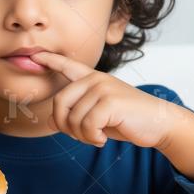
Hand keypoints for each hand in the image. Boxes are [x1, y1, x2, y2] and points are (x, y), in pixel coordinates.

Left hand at [30, 51, 178, 148]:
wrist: (159, 122)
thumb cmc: (128, 120)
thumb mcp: (99, 115)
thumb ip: (77, 114)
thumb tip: (51, 122)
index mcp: (93, 79)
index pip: (68, 66)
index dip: (50, 60)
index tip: (34, 55)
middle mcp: (95, 79)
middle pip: (60, 102)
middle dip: (65, 126)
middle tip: (82, 136)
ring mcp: (103, 88)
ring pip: (73, 118)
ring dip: (82, 136)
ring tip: (97, 137)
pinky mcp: (110, 101)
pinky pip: (86, 125)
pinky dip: (92, 138)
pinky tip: (103, 139)